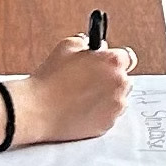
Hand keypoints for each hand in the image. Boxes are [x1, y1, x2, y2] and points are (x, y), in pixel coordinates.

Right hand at [10, 34, 139, 143]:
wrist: (37, 110)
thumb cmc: (50, 79)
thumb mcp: (67, 46)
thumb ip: (86, 42)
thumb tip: (94, 47)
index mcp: (113, 61)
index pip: (128, 57)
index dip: (115, 59)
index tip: (108, 63)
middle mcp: (120, 83)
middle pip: (124, 79)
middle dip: (110, 78)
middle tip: (89, 80)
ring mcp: (116, 106)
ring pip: (118, 98)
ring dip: (106, 96)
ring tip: (82, 96)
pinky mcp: (108, 123)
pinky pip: (109, 115)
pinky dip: (99, 112)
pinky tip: (81, 108)